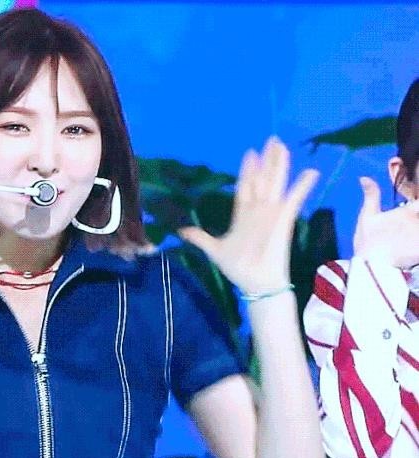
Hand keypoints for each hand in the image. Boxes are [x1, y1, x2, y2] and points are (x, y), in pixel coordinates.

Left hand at [178, 137, 318, 292]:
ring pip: (276, 183)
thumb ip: (200, 238)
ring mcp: (271, 213)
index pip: (245, 187)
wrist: (256, 283)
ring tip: (282, 147)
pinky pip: (295, 200)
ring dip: (279, 165)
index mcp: (242, 215)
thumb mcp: (214, 250)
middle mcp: (258, 210)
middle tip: (272, 140)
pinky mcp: (284, 220)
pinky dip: (302, 186)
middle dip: (266, 160)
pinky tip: (311, 172)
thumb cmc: (238, 267)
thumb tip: (181, 232)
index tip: (250, 153)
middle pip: (263, 179)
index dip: (247, 170)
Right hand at [353, 176, 418, 268]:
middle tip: (406, 230)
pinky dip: (418, 248)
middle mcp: (416, 223)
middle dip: (416, 221)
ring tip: (408, 237)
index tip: (413, 208)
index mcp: (406, 212)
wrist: (370, 268)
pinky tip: (412, 248)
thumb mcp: (366, 217)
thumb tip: (364, 177)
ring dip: (416, 232)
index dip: (418, 204)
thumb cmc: (367, 241)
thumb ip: (371, 195)